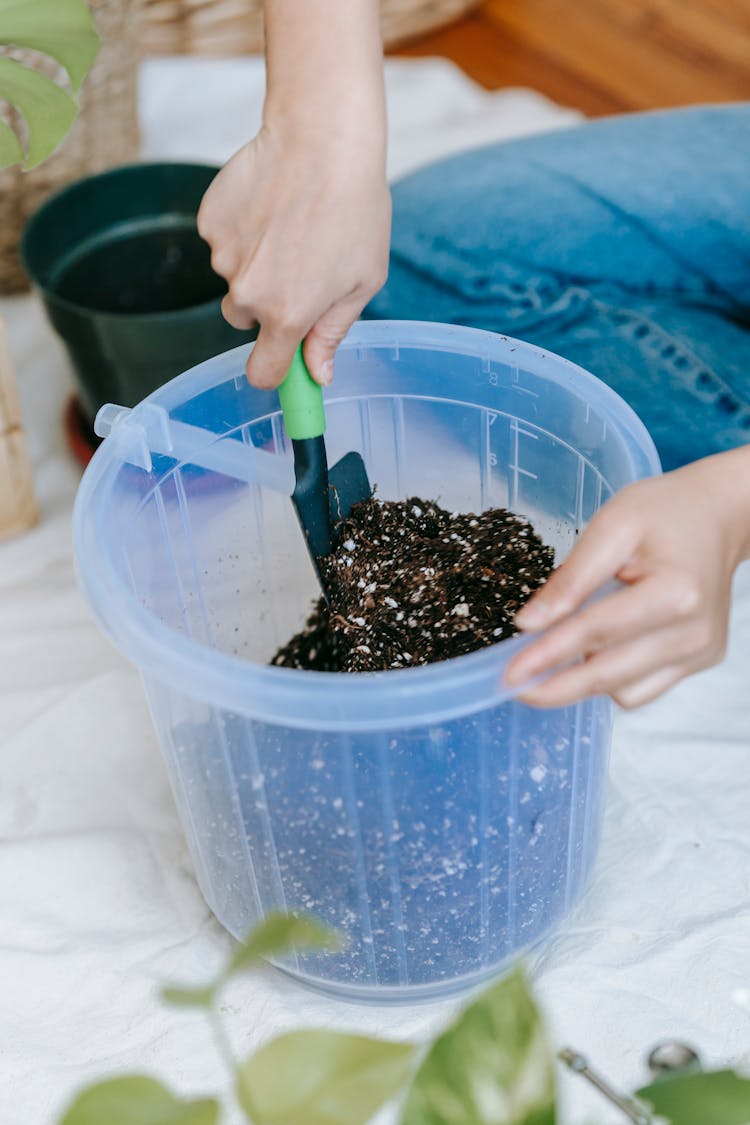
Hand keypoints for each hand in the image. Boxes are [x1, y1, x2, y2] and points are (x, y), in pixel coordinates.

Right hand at [197, 6, 388, 390]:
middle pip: (246, 318)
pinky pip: (222, 241)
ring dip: (255, 261)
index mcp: (288, 315)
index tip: (283, 363)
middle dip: (267, 303)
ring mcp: (223, 256)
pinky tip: (269, 204)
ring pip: (234, 276)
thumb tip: (319, 375)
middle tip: (300, 263)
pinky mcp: (209, 221)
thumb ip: (333, 332)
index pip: (261, 373)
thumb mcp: (363, 280)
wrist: (323, 137)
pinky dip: (241, 230)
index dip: (273, 372)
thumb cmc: (356, 208)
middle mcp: (248, 292)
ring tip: (289, 223)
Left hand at [505, 447, 749, 708]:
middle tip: (512, 686)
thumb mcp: (611, 526)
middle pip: (610, 675)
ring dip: (583, 681)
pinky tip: (595, 652)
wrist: (718, 516)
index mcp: (675, 593)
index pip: (596, 633)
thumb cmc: (665, 512)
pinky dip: (611, 679)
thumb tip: (528, 624)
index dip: (547, 656)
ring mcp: (699, 653)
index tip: (508, 675)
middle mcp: (693, 633)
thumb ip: (571, 578)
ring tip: (554, 656)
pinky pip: (643, 689)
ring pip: (624, 691)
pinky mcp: (699, 662)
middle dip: (556, 686)